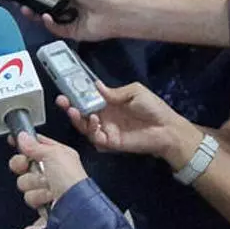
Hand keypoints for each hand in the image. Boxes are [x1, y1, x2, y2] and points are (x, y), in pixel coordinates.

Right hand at [8, 133, 87, 209]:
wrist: (74, 207)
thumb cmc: (71, 179)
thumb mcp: (54, 154)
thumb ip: (35, 145)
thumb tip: (22, 137)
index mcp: (58, 155)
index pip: (37, 144)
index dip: (25, 142)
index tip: (13, 140)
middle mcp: (52, 170)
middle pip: (25, 163)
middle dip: (24, 165)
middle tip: (26, 165)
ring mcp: (46, 186)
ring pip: (25, 181)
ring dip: (34, 184)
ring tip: (48, 186)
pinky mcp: (42, 201)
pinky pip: (29, 196)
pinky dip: (37, 197)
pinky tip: (47, 197)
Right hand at [23, 0, 124, 41]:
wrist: (114, 11)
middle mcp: (71, 4)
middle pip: (47, 5)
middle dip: (34, 3)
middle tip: (21, 1)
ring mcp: (72, 19)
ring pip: (50, 19)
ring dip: (38, 14)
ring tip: (28, 10)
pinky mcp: (73, 31)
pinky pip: (57, 29)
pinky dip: (50, 24)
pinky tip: (46, 17)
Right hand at [58, 81, 202, 169]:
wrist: (167, 128)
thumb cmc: (153, 108)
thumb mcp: (134, 91)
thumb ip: (114, 92)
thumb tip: (95, 85)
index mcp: (109, 104)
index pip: (87, 99)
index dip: (76, 94)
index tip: (66, 89)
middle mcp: (104, 117)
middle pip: (81, 113)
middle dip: (69, 107)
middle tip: (61, 101)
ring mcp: (106, 130)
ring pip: (84, 126)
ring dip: (77, 119)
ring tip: (74, 110)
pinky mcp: (111, 143)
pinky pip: (95, 138)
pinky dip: (91, 130)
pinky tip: (93, 121)